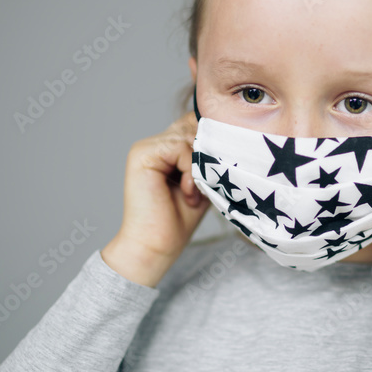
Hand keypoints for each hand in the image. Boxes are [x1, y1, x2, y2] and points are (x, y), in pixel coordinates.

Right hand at [102, 110, 210, 287]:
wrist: (156, 246)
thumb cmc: (178, 220)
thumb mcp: (202, 181)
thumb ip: (208, 159)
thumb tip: (229, 138)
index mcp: (166, 149)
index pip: (194, 125)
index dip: (212, 141)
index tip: (220, 168)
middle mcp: (154, 144)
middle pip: (192, 126)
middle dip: (207, 154)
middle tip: (207, 185)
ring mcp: (146, 148)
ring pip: (188, 138)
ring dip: (199, 167)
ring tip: (195, 194)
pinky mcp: (142, 155)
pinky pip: (179, 148)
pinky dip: (190, 170)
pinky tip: (187, 192)